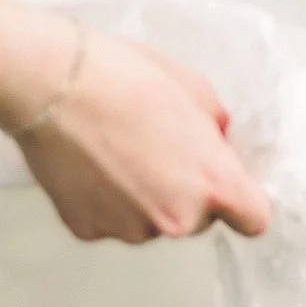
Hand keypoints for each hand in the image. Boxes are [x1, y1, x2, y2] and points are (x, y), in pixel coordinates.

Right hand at [13, 30, 270, 245]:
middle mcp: (176, 219)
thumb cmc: (121, 76)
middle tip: (158, 146)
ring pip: (152, 221)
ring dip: (144, 197)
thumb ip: (214, 127)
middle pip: (198, 219)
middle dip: (187, 190)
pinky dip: (105, 200)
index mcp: (212, 182)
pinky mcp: (89, 230)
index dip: (242, 201)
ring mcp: (130, 229)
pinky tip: (91, 162)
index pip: (254, 220)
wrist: (51, 83)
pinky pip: (111, 220)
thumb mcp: (192, 87)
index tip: (227, 184)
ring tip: (117, 148)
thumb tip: (213, 142)